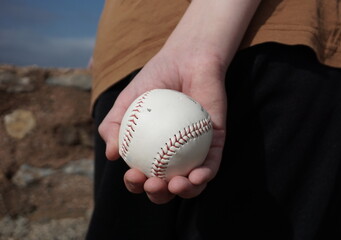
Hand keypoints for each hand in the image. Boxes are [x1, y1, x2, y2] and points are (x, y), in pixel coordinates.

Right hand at [98, 0, 259, 203]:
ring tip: (174, 185)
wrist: (187, 59)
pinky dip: (205, 175)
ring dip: (184, 192)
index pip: (143, 175)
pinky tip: (196, 177)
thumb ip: (114, 124)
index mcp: (152, 150)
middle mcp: (174, 155)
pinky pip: (213, 165)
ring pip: (192, 182)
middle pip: (166, 186)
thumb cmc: (156, 79)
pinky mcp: (216, 143)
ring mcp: (196, 151)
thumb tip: (111, 155)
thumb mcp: (128, 100)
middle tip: (152, 184)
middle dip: (158, 195)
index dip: (136, 184)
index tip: (133, 175)